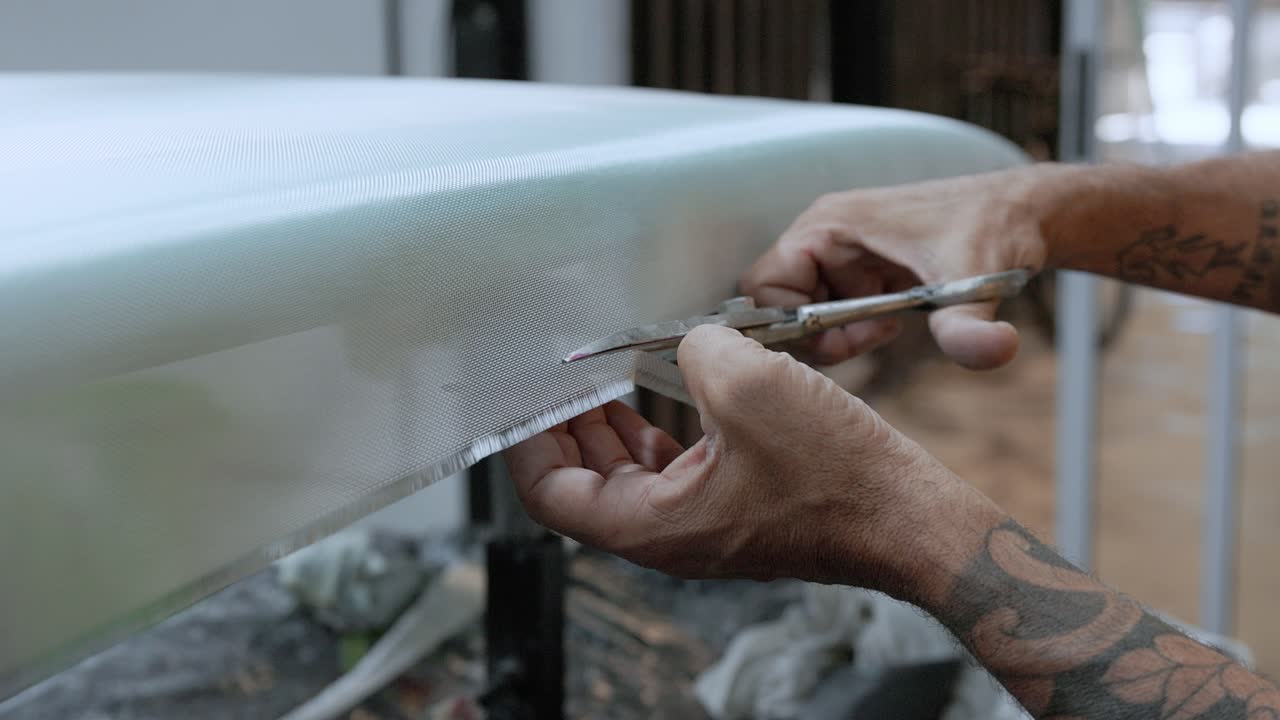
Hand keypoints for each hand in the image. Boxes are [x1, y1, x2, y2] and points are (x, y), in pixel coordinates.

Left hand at [502, 325, 971, 589]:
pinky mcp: (736, 510)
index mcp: (652, 525)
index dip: (528, 442)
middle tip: (564, 377)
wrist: (910, 518)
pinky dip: (662, 433)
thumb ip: (698, 349)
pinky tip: (673, 389)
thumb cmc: (838, 476)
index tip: (523, 399)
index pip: (552, 493)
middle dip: (570, 427)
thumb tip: (693, 340)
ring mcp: (704, 526)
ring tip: (608, 378)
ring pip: (631, 478)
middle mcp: (669, 535)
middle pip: (587, 483)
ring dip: (615, 428)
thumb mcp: (751, 386)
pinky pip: (677, 473)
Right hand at [740, 165, 1067, 368]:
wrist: (1023, 214)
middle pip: (777, 301)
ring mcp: (840, 250)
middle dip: (811, 333)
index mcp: (830, 225)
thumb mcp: (977, 282)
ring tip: (882, 332)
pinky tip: (890, 325)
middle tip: (863, 342)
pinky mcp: (858, 266)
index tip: (842, 339)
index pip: (763, 283)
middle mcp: (824, 233)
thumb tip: (996, 350)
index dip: (788, 322)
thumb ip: (970, 325)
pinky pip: (827, 306)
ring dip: (832, 333)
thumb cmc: (995, 231)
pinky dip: (848, 328)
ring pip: (801, 308)